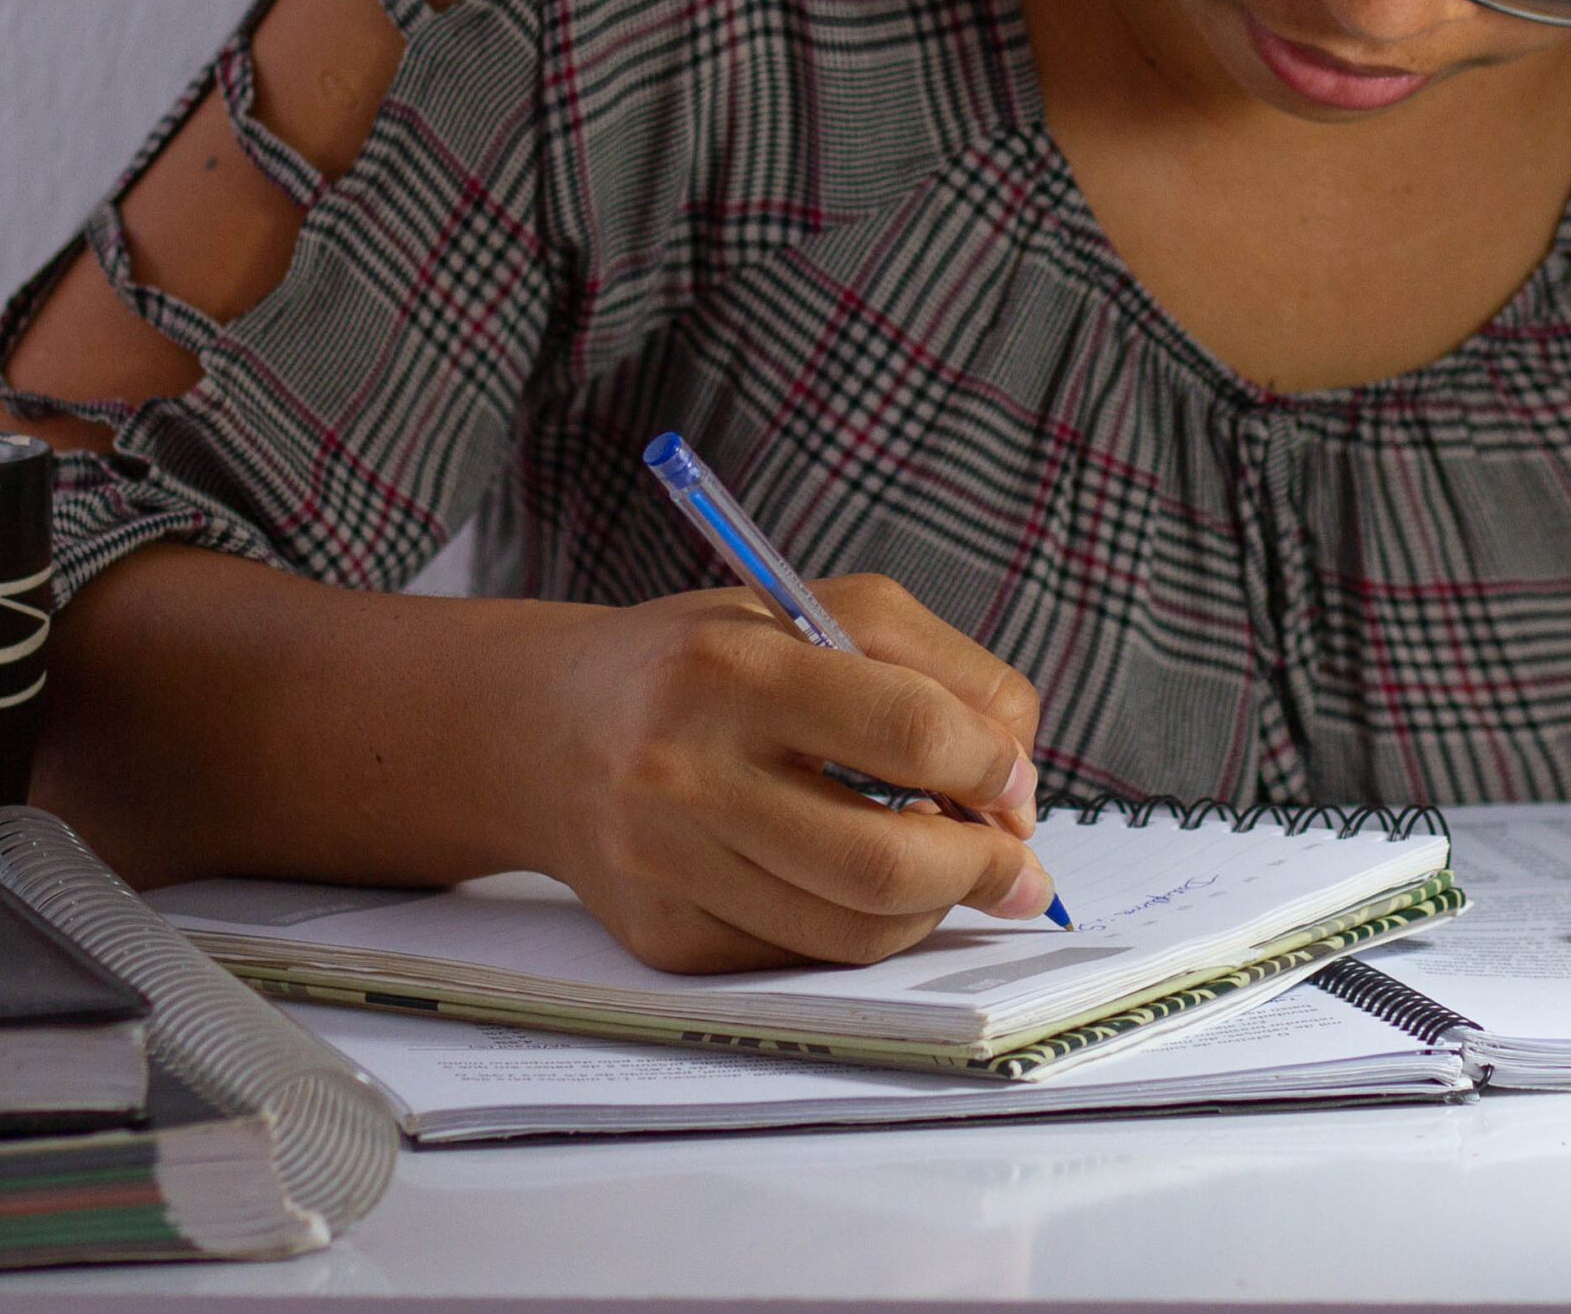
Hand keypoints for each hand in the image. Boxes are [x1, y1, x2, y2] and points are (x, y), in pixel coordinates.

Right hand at [530, 574, 1055, 972]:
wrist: (552, 728)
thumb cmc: (712, 662)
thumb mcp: (821, 612)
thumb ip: (943, 670)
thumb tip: (1018, 781)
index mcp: (733, 666)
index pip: (910, 732)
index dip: (991, 765)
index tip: (1014, 780)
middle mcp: (686, 769)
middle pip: (885, 859)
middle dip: (984, 868)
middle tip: (1018, 864)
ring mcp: (668, 865)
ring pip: (856, 929)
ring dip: (937, 907)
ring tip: (954, 870)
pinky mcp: (663, 936)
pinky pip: (807, 958)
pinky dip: (868, 931)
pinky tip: (875, 890)